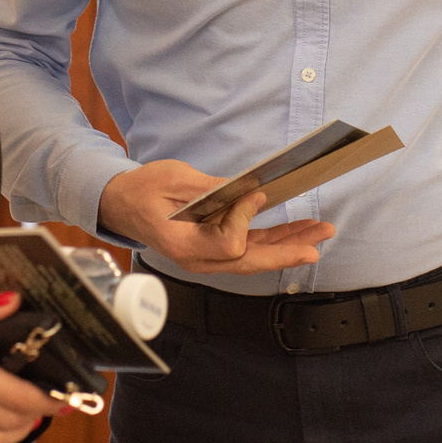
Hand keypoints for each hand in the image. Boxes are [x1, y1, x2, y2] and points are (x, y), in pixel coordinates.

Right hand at [99, 160, 335, 274]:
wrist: (122, 204)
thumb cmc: (142, 190)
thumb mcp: (174, 180)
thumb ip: (211, 190)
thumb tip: (248, 193)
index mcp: (182, 245)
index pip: (228, 245)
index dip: (245, 220)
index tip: (252, 194)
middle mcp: (197, 260)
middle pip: (250, 262)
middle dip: (287, 251)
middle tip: (317, 244)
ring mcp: (206, 258)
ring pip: (254, 258)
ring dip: (288, 244)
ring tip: (319, 232)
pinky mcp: (213, 249)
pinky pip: (248, 250)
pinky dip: (273, 241)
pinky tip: (296, 232)